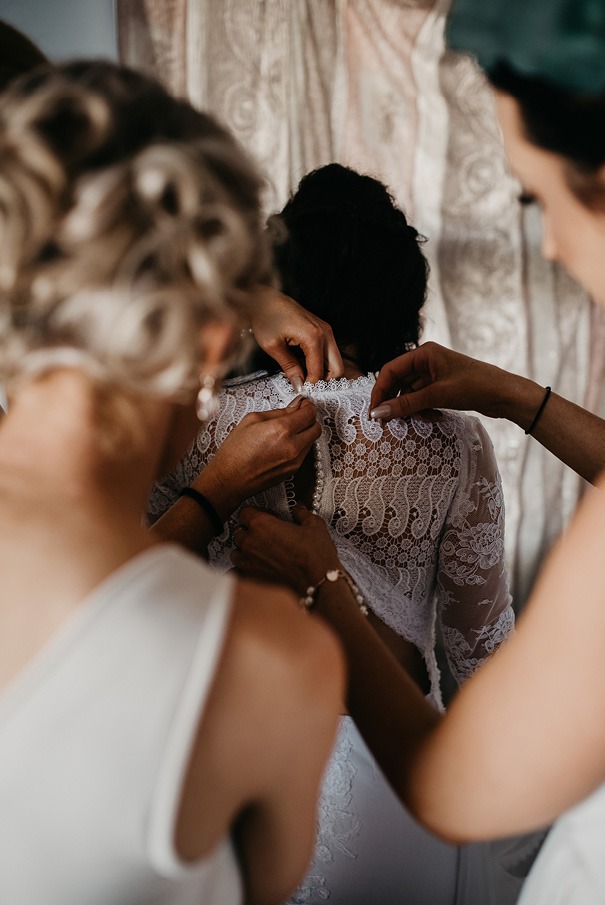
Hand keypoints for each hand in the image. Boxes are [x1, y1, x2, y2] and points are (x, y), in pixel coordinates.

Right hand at [195, 397, 320, 520]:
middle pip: (316, 427)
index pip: (309, 413)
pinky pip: (304, 453)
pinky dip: (299, 445)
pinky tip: (283, 444)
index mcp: (281, 429)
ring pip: (312, 441)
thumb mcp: (252, 420)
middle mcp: (292, 446)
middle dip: (310, 419)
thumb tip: (294, 408)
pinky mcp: (293, 470)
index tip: (304, 404)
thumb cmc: (236, 451)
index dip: (308, 406)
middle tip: (298, 416)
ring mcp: (295, 460)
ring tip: (287, 432)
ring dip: (305, 433)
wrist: (230, 479)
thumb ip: (278, 412)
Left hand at [232, 505, 340, 594]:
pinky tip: (254, 568)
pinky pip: (236, 571)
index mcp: (261, 524)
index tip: (268, 516)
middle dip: (250, 530)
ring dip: (244, 549)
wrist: (317, 581)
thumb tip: (299, 509)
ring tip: (260, 551)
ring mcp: (248, 562)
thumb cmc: (315, 554)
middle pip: (239, 530)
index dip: (257, 512)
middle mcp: (250, 542)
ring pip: (236, 550)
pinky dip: (242, 569)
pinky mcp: (251, 578)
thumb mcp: (314, 525)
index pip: (245, 512)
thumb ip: (302, 514)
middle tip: (266, 534)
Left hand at [250, 286, 343, 389]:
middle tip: (305, 387)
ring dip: (323, 373)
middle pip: (337, 369)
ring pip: (335, 362)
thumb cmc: (265, 317)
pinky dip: (321, 363)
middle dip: (323, 382)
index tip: (300, 394)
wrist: (263, 297)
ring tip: (303, 377)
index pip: (319, 373)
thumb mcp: (273, 346)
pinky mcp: (323, 329)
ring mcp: (326, 330)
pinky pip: (329, 353)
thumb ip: (289, 368)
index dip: (310, 387)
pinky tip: (304, 366)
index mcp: (314, 337)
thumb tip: (299, 386)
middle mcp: (325, 333)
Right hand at [369, 342, 511, 422]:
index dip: (379, 390)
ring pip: (409, 393)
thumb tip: (379, 413)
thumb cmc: (476, 385)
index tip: (374, 411)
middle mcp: (427, 361)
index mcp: (424, 353)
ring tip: (422, 418)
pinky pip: (421, 399)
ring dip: (411, 408)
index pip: (390, 370)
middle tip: (389, 421)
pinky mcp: (441, 387)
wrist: (505, 395)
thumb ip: (407, 404)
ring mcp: (434, 375)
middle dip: (395, 401)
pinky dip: (423, 410)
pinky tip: (434, 417)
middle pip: (398, 382)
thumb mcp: (438, 395)